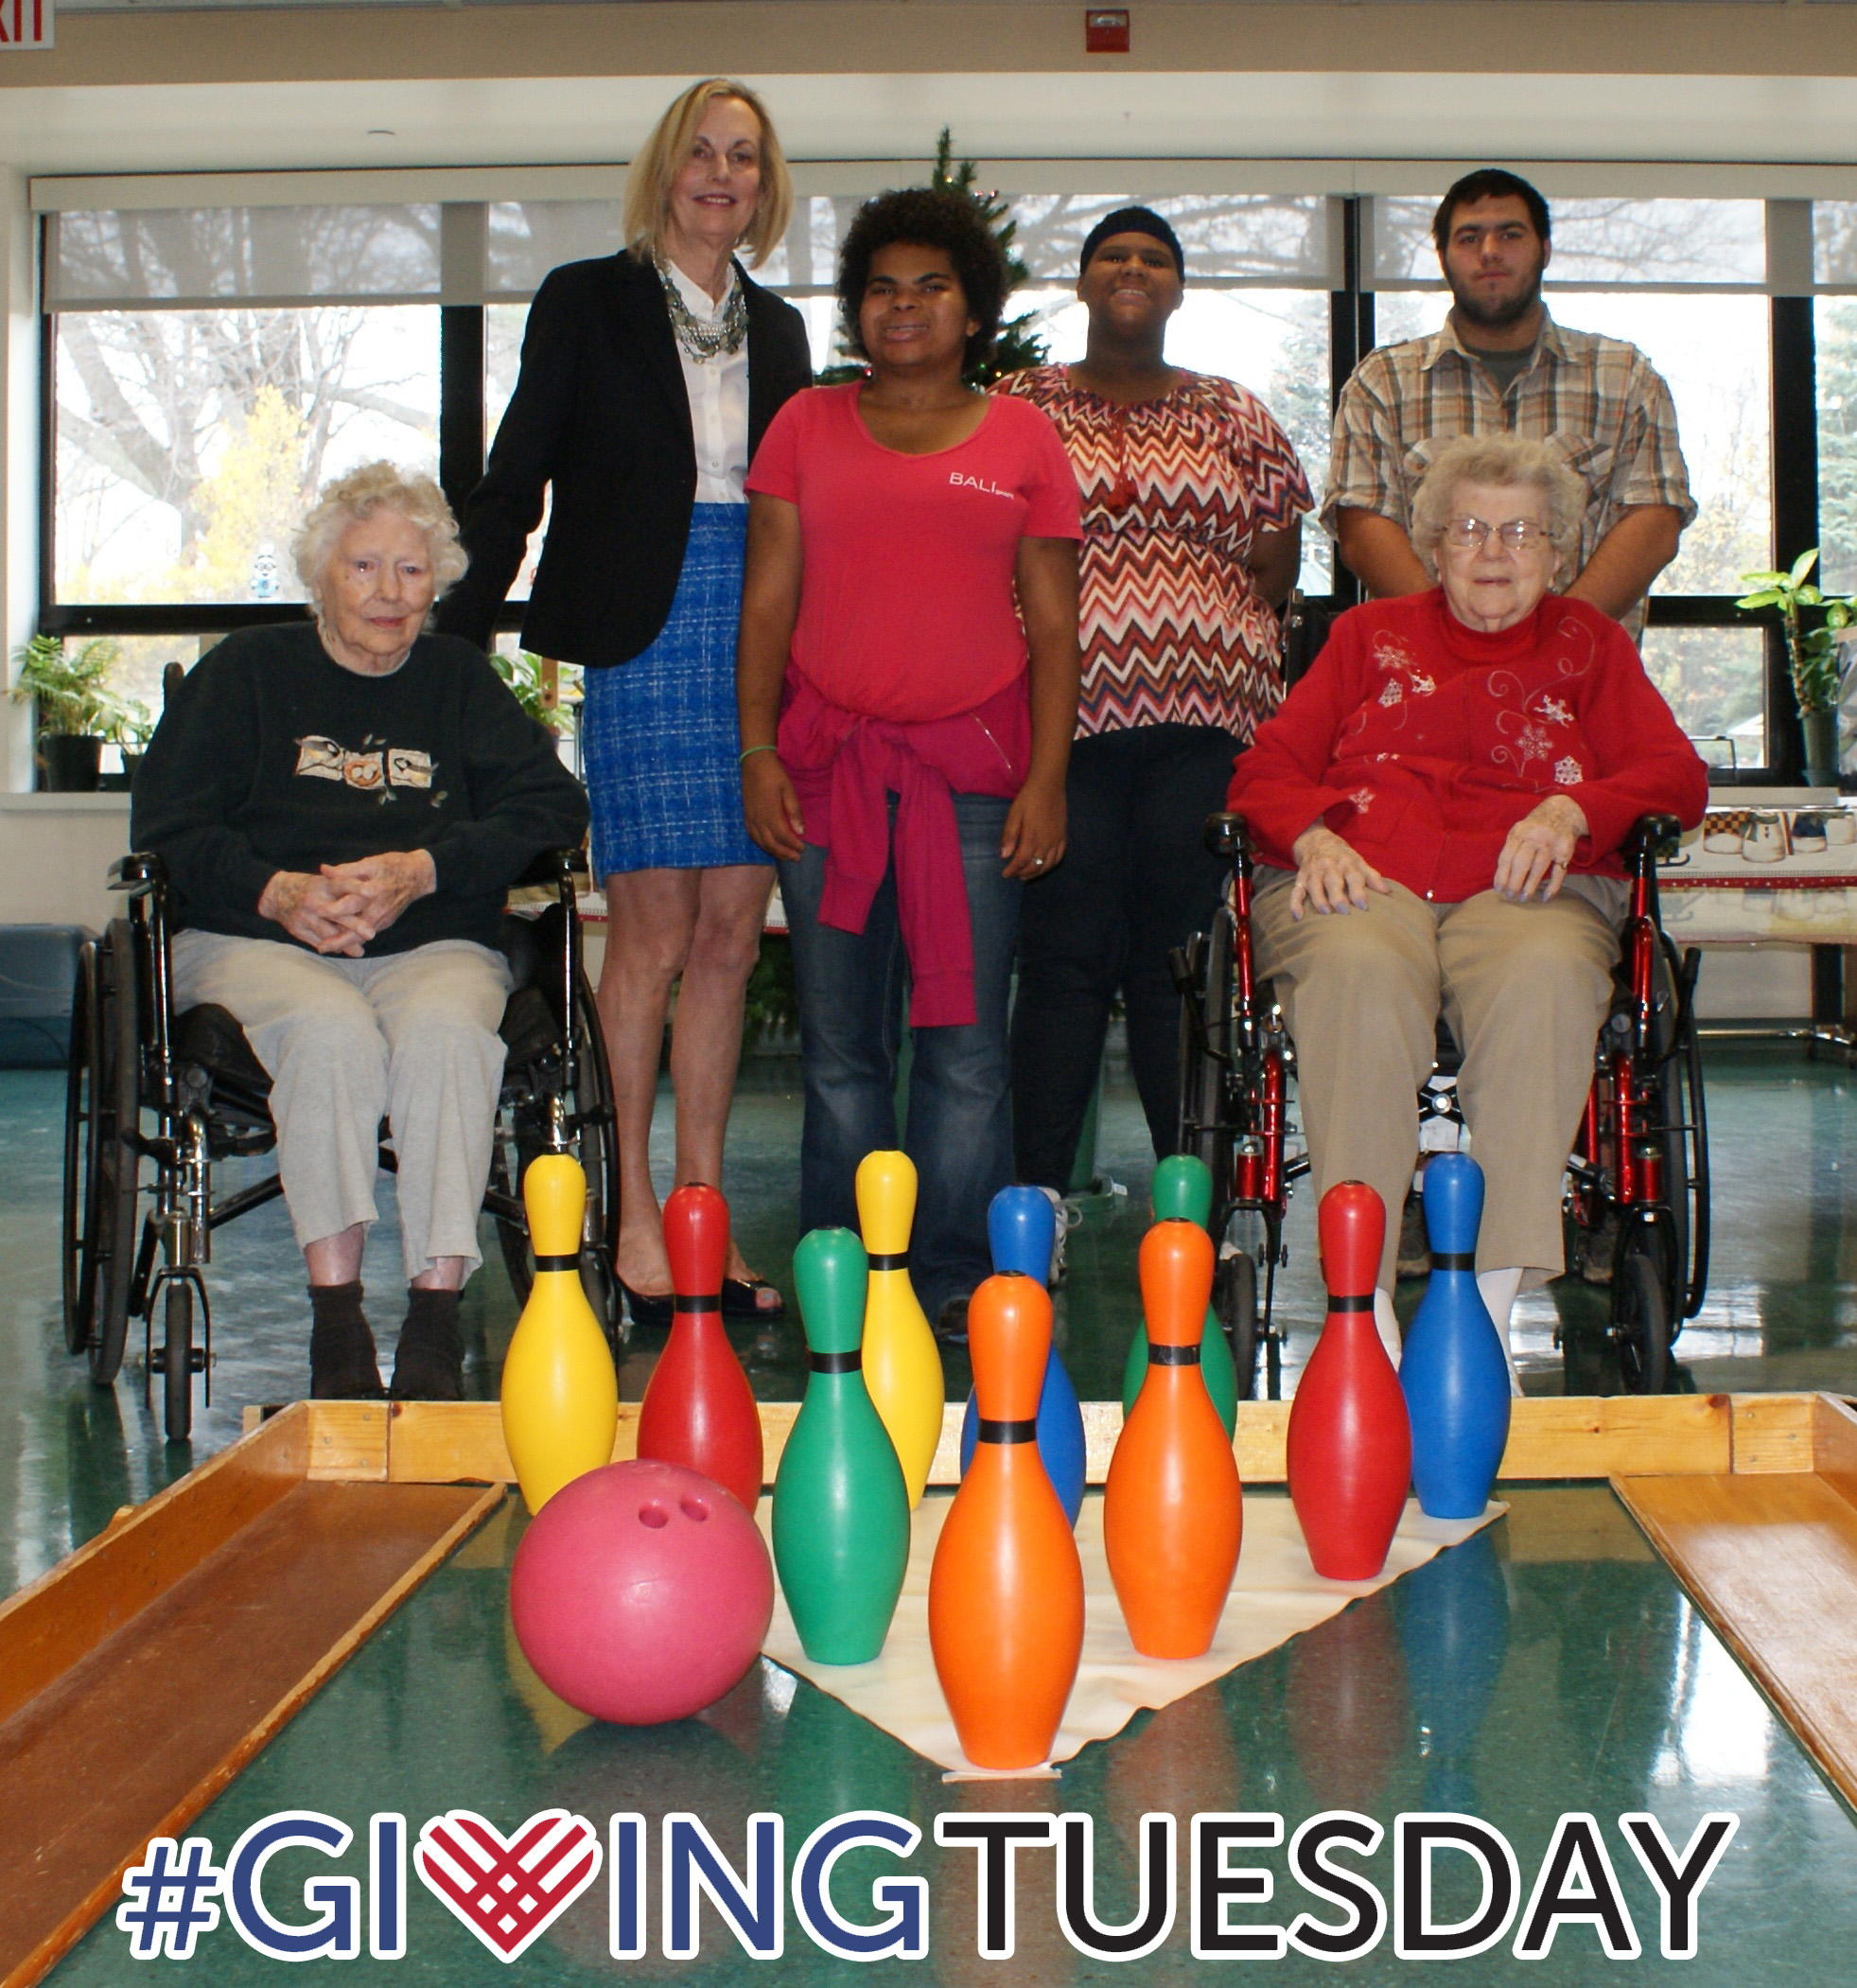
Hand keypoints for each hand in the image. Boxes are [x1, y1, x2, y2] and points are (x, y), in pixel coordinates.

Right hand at [257, 871, 371, 955]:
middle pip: (337, 914)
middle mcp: (314, 900)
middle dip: (354, 925)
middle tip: (371, 933)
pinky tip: (342, 951)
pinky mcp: (297, 929)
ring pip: (327, 932)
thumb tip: (372, 897)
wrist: (275, 893)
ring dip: (344, 944)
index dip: (357, 887)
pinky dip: (330, 947)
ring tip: (359, 952)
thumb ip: (345, 889)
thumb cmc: (310, 888)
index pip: (343, 884)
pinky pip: (316, 941)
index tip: (373, 892)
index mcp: (324, 885)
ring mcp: (305, 915)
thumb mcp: (324, 881)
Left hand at [314, 849, 437, 942]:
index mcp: (375, 892)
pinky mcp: (385, 922)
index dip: (335, 909)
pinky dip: (354, 939)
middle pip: (358, 930)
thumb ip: (347, 870)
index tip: (318, 912)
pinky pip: (367, 933)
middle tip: (321, 948)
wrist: (419, 876)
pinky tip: (340, 942)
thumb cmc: (393, 866)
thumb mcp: (371, 863)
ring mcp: (384, 918)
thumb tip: (324, 870)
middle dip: (339, 940)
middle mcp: (380, 909)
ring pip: (362, 935)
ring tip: (326, 948)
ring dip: (345, 943)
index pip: (352, 903)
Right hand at [742, 753, 805, 861]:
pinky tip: (769, 845)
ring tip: (785, 856)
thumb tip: (801, 831)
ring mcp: (750, 818)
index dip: (793, 845)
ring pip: (760, 842)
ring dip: (773, 852)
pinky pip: (752, 835)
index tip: (803, 849)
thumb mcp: (788, 790)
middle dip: (784, 853)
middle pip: (771, 844)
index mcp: (770, 814)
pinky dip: (762, 844)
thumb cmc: (774, 775)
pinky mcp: (746, 815)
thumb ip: (794, 812)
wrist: (754, 763)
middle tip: (796, 858)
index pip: (783, 836)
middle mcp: (758, 819)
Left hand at [1001, 774, 1066, 879]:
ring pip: (1047, 864)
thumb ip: (1009, 836)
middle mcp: (1046, 843)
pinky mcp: (1063, 836)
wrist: (1049, 785)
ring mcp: (1056, 840)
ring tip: (1027, 875)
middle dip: (1023, 873)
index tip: (1005, 874)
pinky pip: (1059, 856)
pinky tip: (1044, 865)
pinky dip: (1051, 865)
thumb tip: (1004, 856)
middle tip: (1014, 875)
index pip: (1021, 862)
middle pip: (1035, 866)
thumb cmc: (1028, 799)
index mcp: (1031, 838)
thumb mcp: (1014, 814)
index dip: (1012, 870)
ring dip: (1037, 872)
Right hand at [1288, 824, 1391, 919]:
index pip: (1353, 877)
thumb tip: (1387, 892)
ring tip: (1326, 912)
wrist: (1315, 840)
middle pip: (1333, 882)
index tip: (1363, 905)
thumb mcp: (1358, 861)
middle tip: (1344, 910)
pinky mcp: (1301, 878)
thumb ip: (1372, 877)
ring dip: (1319, 899)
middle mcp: (1329, 867)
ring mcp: (1313, 873)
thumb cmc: (1341, 856)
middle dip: (1338, 896)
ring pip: (1314, 886)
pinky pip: (1296, 891)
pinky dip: (1294, 903)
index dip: (1358, 891)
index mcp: (1346, 863)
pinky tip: (1298, 916)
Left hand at [1493, 795, 1588, 901]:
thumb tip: (1501, 877)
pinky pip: (1559, 871)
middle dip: (1514, 883)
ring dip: (1530, 886)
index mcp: (1519, 833)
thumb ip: (1511, 849)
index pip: (1506, 857)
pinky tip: (1545, 898)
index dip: (1501, 875)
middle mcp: (1535, 837)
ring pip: (1539, 868)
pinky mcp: (1565, 851)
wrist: (1564, 811)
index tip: (1499, 889)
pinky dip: (1552, 886)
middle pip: (1521, 863)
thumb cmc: (1535, 828)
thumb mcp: (1520, 831)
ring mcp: (1551, 844)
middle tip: (1510, 896)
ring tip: (1523, 899)